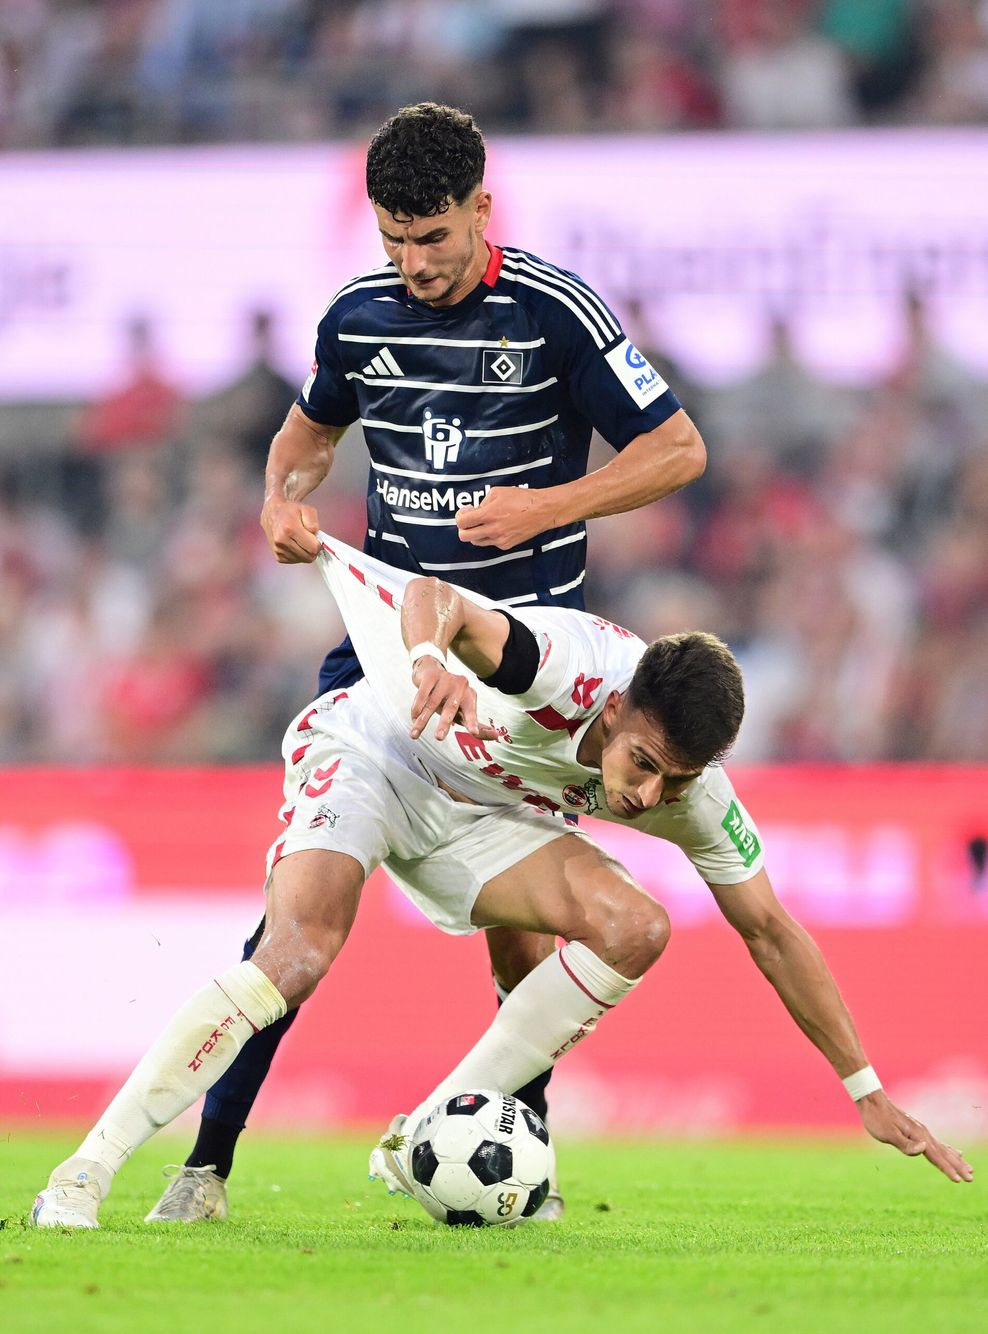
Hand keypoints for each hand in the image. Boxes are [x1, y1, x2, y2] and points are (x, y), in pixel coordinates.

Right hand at [260, 496, 321, 562]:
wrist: (273, 514)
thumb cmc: (290, 511)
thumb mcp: (307, 510)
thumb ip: (314, 524)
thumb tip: (316, 538)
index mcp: (290, 529)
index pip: (313, 548)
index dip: (318, 544)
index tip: (316, 538)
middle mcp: (282, 541)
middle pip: (309, 557)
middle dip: (313, 550)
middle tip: (310, 540)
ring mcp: (279, 550)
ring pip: (303, 560)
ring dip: (305, 552)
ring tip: (301, 540)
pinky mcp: (278, 557)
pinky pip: (295, 561)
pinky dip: (298, 555)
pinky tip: (295, 545)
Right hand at [409, 658, 498, 742]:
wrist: (430, 669)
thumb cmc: (448, 696)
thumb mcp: (461, 708)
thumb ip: (475, 722)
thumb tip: (496, 735)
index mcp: (469, 696)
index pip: (471, 712)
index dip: (473, 722)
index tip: (474, 732)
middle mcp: (460, 686)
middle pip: (451, 708)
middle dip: (444, 723)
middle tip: (439, 738)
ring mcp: (445, 679)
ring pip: (432, 704)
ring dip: (422, 720)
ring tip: (415, 734)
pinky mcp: (431, 676)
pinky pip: (422, 694)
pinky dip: (416, 708)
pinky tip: (413, 718)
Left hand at [456, 486, 552, 549]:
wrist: (542, 510)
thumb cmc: (522, 499)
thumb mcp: (498, 492)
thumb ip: (483, 502)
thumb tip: (476, 510)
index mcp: (488, 515)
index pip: (462, 523)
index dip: (460, 517)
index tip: (466, 512)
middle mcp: (492, 530)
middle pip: (464, 536)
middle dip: (464, 528)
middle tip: (470, 520)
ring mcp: (499, 540)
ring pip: (476, 542)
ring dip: (475, 533)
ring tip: (484, 523)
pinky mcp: (506, 545)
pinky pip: (490, 543)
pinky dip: (489, 536)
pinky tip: (497, 527)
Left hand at [857, 1090, 972, 1182]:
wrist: (872, 1101)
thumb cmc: (877, 1119)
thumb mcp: (887, 1134)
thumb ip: (906, 1144)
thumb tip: (924, 1149)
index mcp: (918, 1136)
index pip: (936, 1157)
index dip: (947, 1169)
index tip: (959, 1181)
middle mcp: (924, 1133)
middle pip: (944, 1153)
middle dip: (958, 1166)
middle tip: (971, 1178)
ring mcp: (922, 1131)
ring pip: (944, 1149)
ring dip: (956, 1160)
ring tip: (969, 1168)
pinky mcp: (917, 1131)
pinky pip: (938, 1144)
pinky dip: (949, 1150)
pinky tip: (954, 1152)